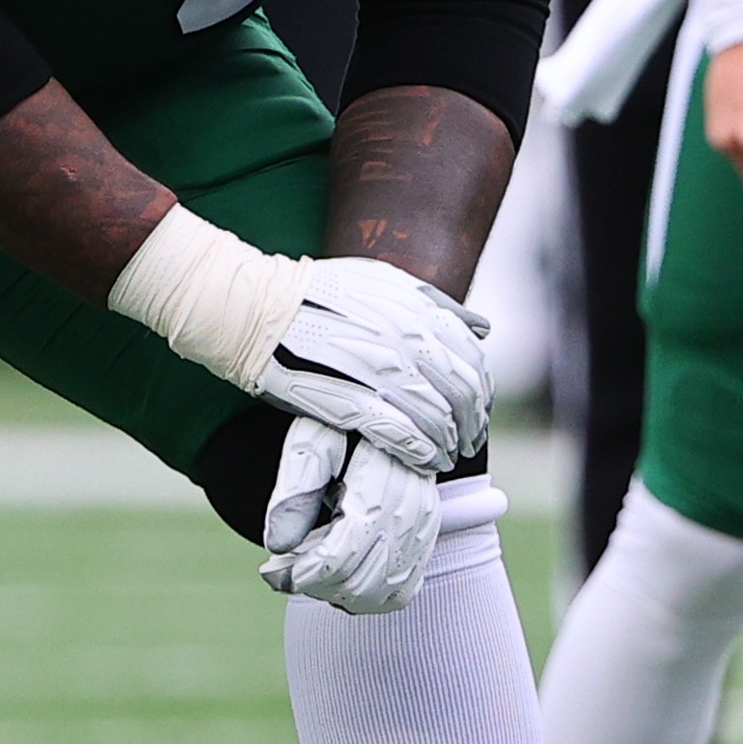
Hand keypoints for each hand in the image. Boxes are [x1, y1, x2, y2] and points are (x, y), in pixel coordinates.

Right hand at [255, 259, 491, 474]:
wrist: (260, 311)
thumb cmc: (318, 294)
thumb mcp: (383, 281)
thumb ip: (436, 304)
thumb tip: (482, 328)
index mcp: (418, 311)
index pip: (473, 361)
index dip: (481, 392)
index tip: (476, 410)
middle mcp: (408, 341)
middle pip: (463, 394)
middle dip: (471, 424)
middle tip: (467, 442)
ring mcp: (382, 374)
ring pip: (439, 420)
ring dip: (448, 444)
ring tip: (446, 458)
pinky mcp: (354, 403)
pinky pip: (405, 437)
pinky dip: (422, 454)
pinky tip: (425, 463)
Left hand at [258, 419, 443, 614]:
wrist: (390, 412)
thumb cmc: (346, 423)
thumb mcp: (312, 440)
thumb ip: (295, 489)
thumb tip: (277, 544)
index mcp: (381, 486)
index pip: (342, 555)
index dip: (303, 573)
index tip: (274, 570)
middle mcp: (410, 513)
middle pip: (360, 582)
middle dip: (314, 585)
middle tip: (282, 571)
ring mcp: (422, 530)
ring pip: (383, 594)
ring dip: (339, 594)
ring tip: (308, 573)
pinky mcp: (425, 540)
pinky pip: (402, 591)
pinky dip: (369, 596)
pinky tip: (340, 578)